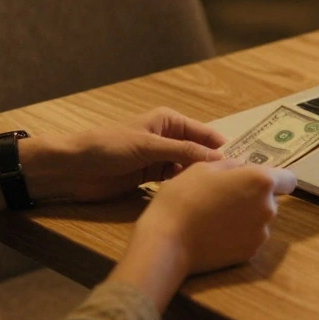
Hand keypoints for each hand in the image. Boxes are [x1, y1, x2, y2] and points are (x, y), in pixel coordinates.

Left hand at [22, 107, 226, 202]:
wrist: (73, 168)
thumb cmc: (109, 147)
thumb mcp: (149, 147)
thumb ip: (183, 152)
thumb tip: (219, 158)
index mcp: (169, 121)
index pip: (205, 133)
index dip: (223, 147)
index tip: (244, 165)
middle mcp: (168, 138)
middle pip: (199, 152)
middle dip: (214, 165)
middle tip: (236, 185)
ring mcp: (159, 158)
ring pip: (188, 168)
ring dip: (199, 179)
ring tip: (220, 195)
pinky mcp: (150, 177)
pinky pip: (175, 181)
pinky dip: (183, 187)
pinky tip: (195, 198)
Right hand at [132, 160, 296, 274]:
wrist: (168, 240)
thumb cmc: (183, 196)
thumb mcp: (203, 167)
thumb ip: (232, 166)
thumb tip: (243, 168)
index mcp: (260, 181)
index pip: (288, 178)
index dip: (275, 178)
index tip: (255, 180)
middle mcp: (268, 208)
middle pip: (271, 199)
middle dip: (254, 197)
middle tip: (224, 197)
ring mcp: (260, 234)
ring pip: (259, 219)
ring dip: (246, 216)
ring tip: (216, 217)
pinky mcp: (250, 254)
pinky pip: (249, 238)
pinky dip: (238, 235)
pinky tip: (215, 234)